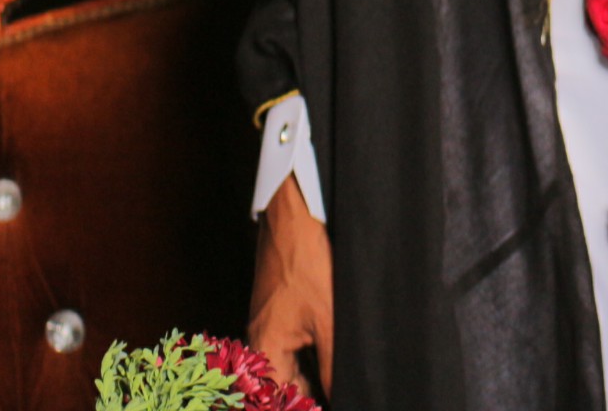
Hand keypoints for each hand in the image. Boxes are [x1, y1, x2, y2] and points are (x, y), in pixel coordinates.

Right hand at [248, 175, 333, 396]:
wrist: (295, 215)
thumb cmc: (306, 261)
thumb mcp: (329, 318)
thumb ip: (334, 364)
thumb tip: (346, 392)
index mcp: (264, 350)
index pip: (278, 399)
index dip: (306, 405)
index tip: (332, 401)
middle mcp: (260, 342)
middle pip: (284, 386)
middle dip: (310, 395)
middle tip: (347, 390)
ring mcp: (270, 326)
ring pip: (291, 367)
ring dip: (314, 378)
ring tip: (342, 381)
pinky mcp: (281, 312)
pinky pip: (294, 347)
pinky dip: (313, 357)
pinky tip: (335, 357)